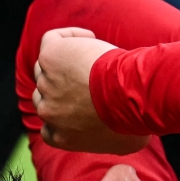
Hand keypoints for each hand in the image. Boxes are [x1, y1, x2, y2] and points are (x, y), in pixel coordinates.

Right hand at [33, 28, 149, 154]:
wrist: (129, 96)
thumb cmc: (133, 120)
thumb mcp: (127, 144)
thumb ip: (115, 140)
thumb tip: (129, 134)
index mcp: (59, 136)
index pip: (50, 125)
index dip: (65, 110)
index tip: (85, 101)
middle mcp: (47, 111)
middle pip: (47, 93)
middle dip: (67, 85)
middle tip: (94, 76)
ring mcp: (46, 82)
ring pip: (48, 66)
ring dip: (70, 60)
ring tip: (96, 56)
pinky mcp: (51, 56)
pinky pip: (51, 39)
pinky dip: (69, 36)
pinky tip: (90, 38)